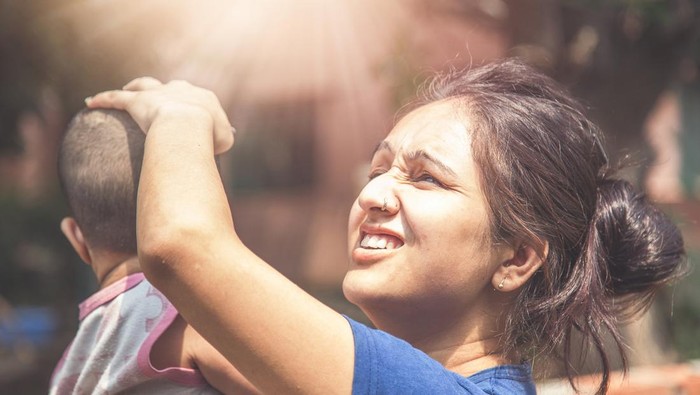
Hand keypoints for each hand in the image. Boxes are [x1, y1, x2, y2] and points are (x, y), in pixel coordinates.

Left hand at [85, 77, 233, 153]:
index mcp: (204, 97)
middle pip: (171, 88)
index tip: (194, 116)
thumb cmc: (208, 136)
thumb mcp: (223, 141)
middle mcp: (180, 89)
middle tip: (163, 101)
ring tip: (128, 90)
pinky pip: (116, 98)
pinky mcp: (136, 101)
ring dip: (135, 87)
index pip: (198, 100)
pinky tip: (90, 102)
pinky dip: (103, 99)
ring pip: (143, 85)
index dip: (195, 108)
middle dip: (167, 93)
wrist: (187, 126)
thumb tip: (216, 142)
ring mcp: (157, 93)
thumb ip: (221, 138)